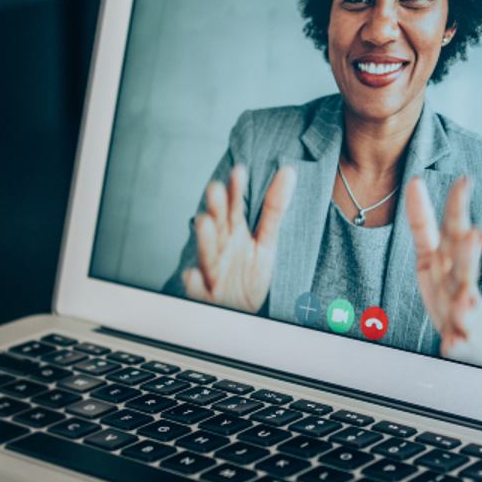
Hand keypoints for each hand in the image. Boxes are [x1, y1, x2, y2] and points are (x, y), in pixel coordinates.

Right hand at [183, 165, 295, 313]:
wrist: (243, 310)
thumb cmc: (250, 273)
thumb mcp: (267, 241)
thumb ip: (274, 209)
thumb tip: (289, 172)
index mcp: (234, 233)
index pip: (235, 209)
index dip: (236, 191)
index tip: (239, 171)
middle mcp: (221, 248)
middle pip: (218, 226)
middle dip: (217, 210)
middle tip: (216, 190)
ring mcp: (212, 271)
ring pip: (207, 255)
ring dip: (205, 240)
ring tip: (204, 222)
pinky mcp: (206, 295)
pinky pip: (199, 290)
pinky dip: (194, 283)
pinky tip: (192, 275)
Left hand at [404, 177, 481, 370]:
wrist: (480, 350)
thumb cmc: (453, 303)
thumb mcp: (434, 265)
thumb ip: (425, 230)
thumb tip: (415, 186)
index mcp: (443, 265)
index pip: (433, 233)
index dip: (423, 210)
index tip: (415, 182)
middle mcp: (457, 284)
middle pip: (461, 262)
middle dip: (467, 250)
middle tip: (474, 234)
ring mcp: (464, 314)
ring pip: (466, 302)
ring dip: (468, 301)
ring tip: (468, 299)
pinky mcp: (466, 341)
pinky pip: (460, 342)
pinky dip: (458, 342)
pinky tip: (453, 341)